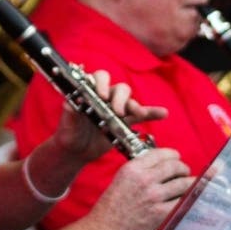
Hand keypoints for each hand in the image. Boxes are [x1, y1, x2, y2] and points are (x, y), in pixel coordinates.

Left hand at [53, 73, 168, 162]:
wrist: (77, 151)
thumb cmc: (69, 133)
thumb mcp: (67, 123)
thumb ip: (70, 111)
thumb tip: (70, 101)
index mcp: (92, 92)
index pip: (100, 78)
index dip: (102, 83)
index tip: (101, 95)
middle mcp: (107, 97)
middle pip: (120, 88)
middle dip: (120, 97)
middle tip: (117, 111)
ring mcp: (118, 109)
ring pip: (131, 100)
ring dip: (135, 104)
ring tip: (136, 112)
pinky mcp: (126, 122)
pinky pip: (143, 115)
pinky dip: (153, 113)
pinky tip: (163, 113)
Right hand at [85, 147, 192, 229]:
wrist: (107, 227)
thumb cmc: (112, 204)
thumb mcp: (121, 177)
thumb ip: (140, 169)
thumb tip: (161, 164)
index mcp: (133, 168)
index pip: (160, 153)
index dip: (172, 155)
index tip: (176, 157)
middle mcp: (144, 179)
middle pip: (175, 166)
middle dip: (183, 168)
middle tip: (184, 171)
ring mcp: (154, 196)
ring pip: (183, 183)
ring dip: (190, 182)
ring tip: (189, 184)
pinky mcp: (160, 212)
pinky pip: (182, 201)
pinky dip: (188, 198)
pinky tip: (187, 198)